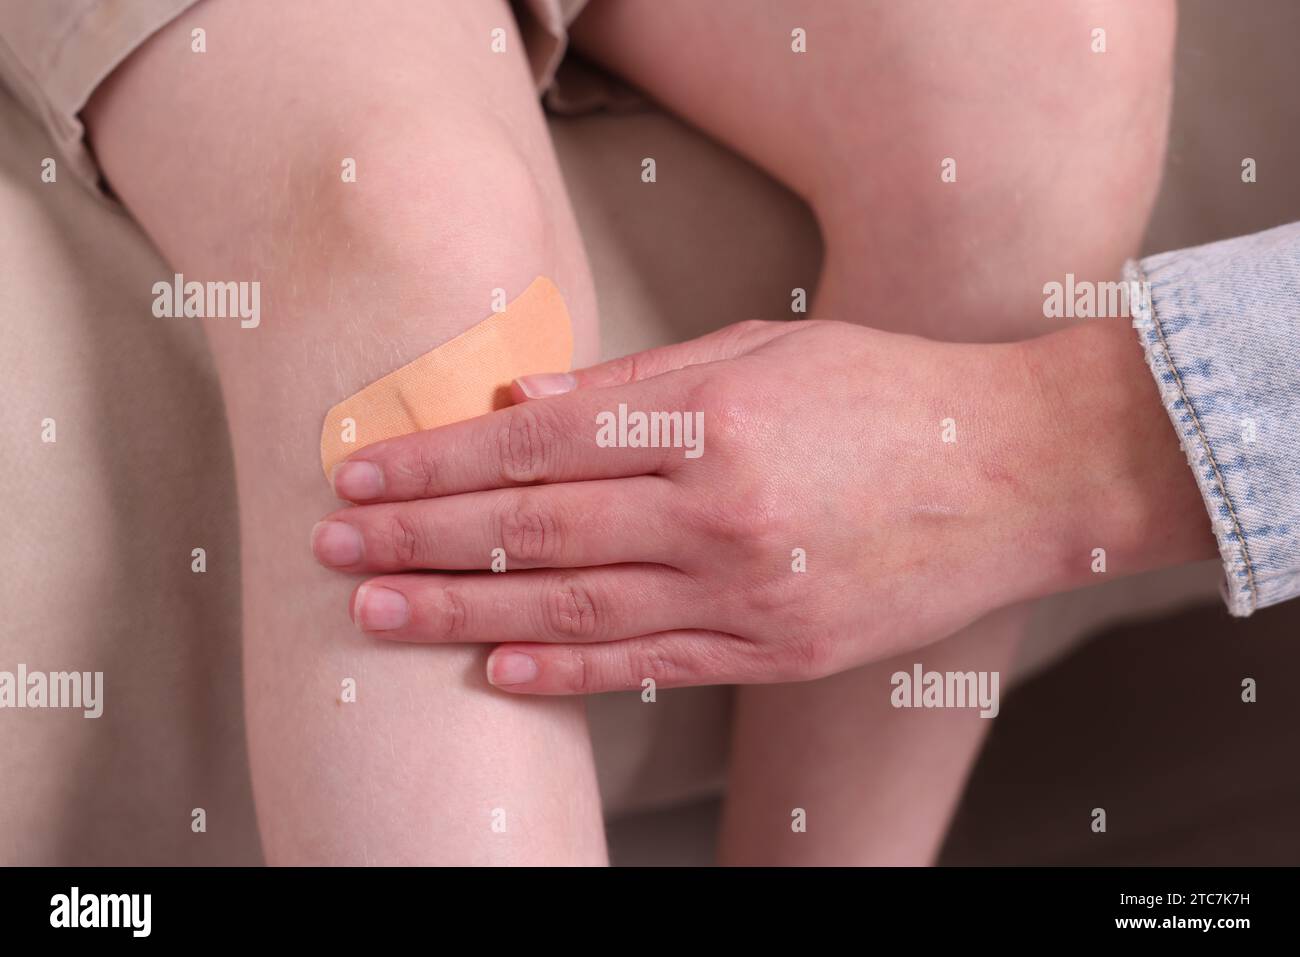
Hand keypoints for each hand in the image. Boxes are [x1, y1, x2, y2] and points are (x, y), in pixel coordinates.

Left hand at [311, 318, 1212, 691]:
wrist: (1016, 474)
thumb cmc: (886, 394)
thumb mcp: (761, 349)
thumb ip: (636, 382)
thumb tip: (521, 402)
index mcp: (709, 419)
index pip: (534, 445)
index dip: (436, 464)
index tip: (364, 476)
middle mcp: (716, 511)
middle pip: (533, 530)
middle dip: (419, 541)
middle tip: (332, 549)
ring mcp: (746, 591)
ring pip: (571, 608)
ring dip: (462, 613)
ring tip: (376, 613)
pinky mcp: (775, 650)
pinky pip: (649, 665)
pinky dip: (565, 672)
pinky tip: (495, 671)